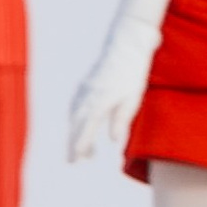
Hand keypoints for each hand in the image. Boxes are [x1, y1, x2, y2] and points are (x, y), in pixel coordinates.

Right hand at [68, 39, 149, 164]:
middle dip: (73, 144)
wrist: (126, 44)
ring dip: (76, 133)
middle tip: (73, 162)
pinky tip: (81, 128)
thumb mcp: (134, 98)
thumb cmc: (133, 72)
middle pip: (75, 124)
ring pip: (74, 116)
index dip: (80, 144)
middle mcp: (88, 95)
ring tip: (87, 152)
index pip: (86, 127)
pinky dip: (76, 120)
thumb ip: (122, 120)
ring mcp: (83, 89)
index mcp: (100, 100)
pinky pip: (75, 106)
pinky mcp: (84, 85)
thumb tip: (113, 141)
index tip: (76, 159)